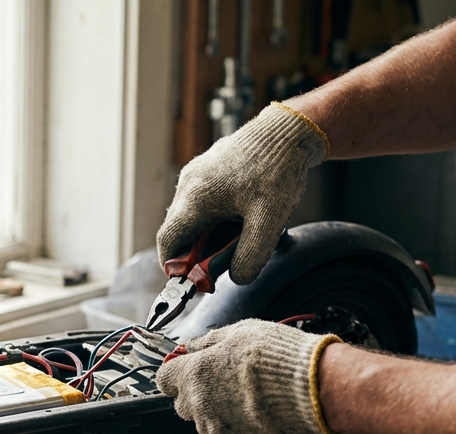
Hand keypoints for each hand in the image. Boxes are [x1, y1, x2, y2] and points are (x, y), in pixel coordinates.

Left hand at [156, 320, 342, 433]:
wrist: (310, 388)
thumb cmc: (277, 357)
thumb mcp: (238, 332)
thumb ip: (208, 342)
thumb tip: (192, 346)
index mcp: (193, 374)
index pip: (164, 378)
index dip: (177, 372)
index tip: (188, 369)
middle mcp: (197, 405)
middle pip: (184, 404)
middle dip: (198, 394)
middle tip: (227, 383)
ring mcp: (214, 430)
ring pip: (205, 424)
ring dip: (219, 415)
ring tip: (249, 401)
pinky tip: (257, 418)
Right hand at [157, 103, 327, 284]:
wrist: (288, 131)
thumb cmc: (277, 171)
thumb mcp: (269, 222)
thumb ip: (251, 256)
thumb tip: (237, 278)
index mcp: (195, 199)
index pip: (168, 242)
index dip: (175, 267)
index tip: (193, 280)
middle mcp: (188, 185)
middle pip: (179, 232)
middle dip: (197, 252)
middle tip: (225, 261)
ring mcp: (196, 175)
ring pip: (190, 217)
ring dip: (208, 235)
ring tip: (240, 235)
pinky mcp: (207, 170)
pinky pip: (201, 202)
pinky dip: (214, 218)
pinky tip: (241, 216)